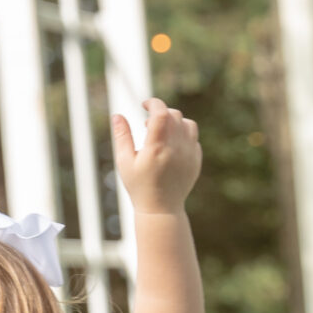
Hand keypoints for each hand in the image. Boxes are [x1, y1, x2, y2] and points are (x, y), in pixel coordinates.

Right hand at [113, 99, 201, 214]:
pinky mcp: (196, 159)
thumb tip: (117, 115)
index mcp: (157, 147)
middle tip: (147, 124)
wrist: (161, 208)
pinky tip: (170, 144)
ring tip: (162, 132)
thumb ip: (122, 136)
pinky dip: (182, 134)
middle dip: (161, 113)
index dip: (153, 103)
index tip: (144, 104)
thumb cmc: (139, 185)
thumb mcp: (124, 161)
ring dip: (174, 121)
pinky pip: (193, 137)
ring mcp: (189, 154)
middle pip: (174, 115)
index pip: (161, 113)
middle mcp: (176, 148)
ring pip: (187, 123)